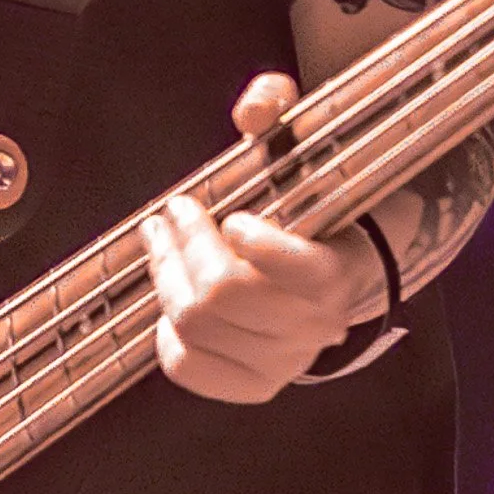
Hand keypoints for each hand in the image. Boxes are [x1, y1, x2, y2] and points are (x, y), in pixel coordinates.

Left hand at [140, 72, 386, 403]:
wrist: (333, 271)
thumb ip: (278, 108)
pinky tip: (172, 295)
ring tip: (159, 240)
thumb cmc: (307, 200)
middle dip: (186, 245)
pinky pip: (188, 366)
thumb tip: (250, 112)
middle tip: (174, 212)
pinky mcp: (249, 385)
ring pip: (196, 325)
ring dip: (166, 274)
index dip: (259, 244)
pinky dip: (167, 332)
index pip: (300, 271)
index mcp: (333, 271)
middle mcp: (313, 326)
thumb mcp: (299, 143)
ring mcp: (281, 363)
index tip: (235, 217)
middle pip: (223, 294)